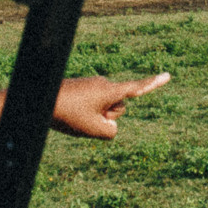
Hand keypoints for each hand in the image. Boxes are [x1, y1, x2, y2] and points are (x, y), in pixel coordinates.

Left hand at [51, 72, 172, 138]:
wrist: (40, 100)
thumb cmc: (67, 114)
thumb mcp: (93, 130)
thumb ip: (110, 132)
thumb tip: (111, 126)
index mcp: (109, 91)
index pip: (136, 89)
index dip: (154, 84)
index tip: (168, 75)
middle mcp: (103, 84)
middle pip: (118, 107)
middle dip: (109, 117)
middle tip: (86, 119)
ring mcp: (92, 85)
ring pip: (104, 108)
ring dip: (96, 116)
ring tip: (75, 115)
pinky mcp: (83, 88)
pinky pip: (93, 105)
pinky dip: (86, 112)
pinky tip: (70, 113)